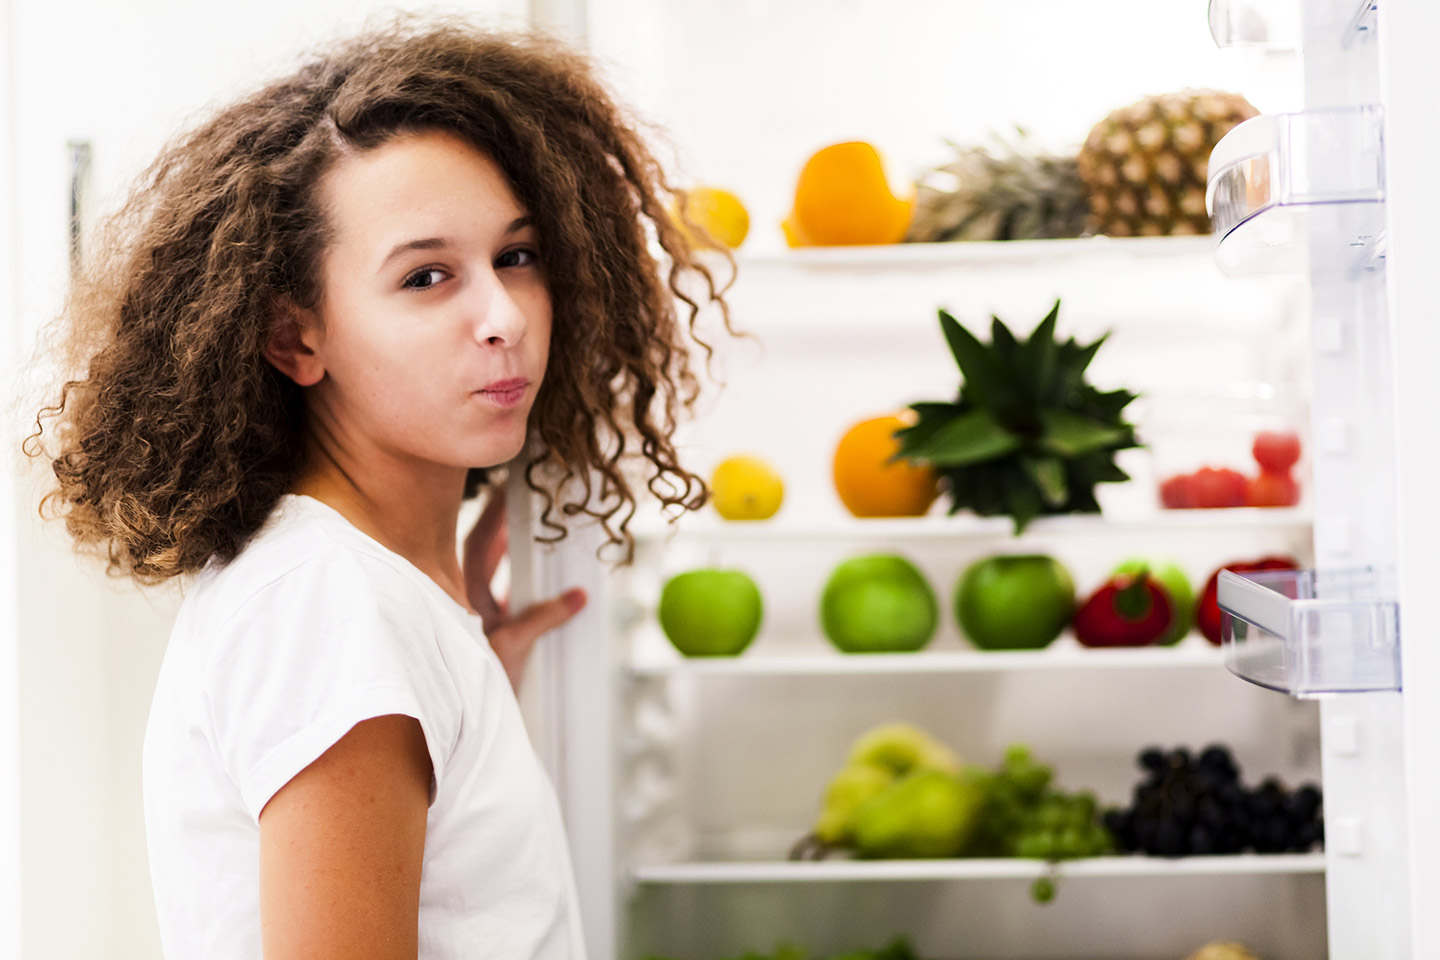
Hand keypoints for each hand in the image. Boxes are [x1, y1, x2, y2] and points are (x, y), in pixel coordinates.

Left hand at [462, 486, 586, 692]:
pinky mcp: (493, 631)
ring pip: (494, 570)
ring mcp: (478, 615)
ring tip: (532, 519)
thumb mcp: (512, 649)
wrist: (463, 725)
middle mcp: (465, 600)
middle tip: (524, 493)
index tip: (508, 487)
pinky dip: (524, 578)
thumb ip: (542, 619)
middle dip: (503, 520)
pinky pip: (508, 594)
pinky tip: (543, 571)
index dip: (494, 513)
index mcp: (464, 596)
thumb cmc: (474, 687)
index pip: (479, 542)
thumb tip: (578, 596)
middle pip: (484, 548)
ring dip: (512, 545)